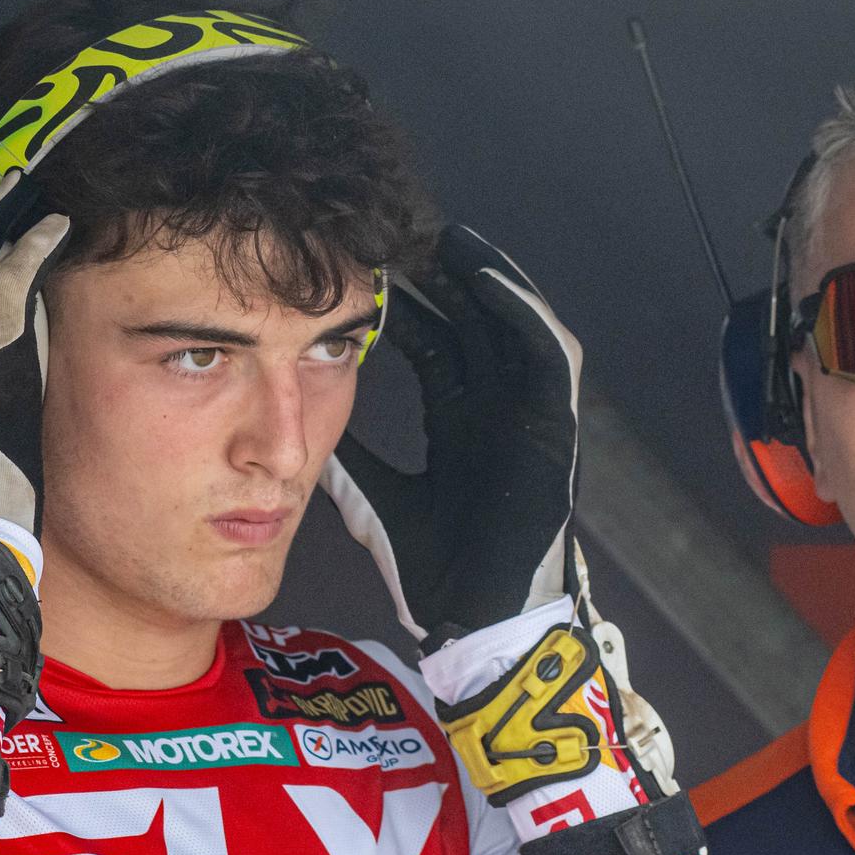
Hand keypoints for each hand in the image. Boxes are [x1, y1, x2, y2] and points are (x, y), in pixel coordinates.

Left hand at [322, 225, 580, 649]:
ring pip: (514, 324)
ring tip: (448, 235)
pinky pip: (549, 352)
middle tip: (401, 232)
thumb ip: (351, 466)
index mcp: (462, 427)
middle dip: (442, 276)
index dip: (406, 307)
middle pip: (473, 323)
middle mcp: (497, 413)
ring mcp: (529, 417)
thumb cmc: (440, 576)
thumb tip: (298, 438)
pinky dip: (522, 310)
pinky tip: (484, 276)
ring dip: (485, 278)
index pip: (436, 347)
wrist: (477, 621)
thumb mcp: (377, 503)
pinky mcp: (555, 426)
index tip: (364, 270)